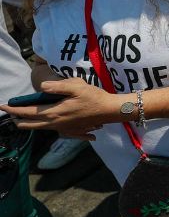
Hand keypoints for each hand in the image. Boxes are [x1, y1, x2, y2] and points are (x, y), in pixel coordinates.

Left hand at [1, 78, 116, 136]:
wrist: (110, 111)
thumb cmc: (94, 97)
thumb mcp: (78, 87)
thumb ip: (58, 86)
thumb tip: (42, 87)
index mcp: (54, 112)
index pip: (28, 111)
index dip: (14, 109)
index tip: (3, 105)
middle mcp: (55, 123)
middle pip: (30, 124)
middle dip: (17, 119)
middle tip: (10, 113)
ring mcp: (62, 128)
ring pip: (38, 128)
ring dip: (28, 123)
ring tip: (21, 118)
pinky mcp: (69, 130)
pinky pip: (51, 130)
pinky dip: (42, 127)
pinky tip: (44, 123)